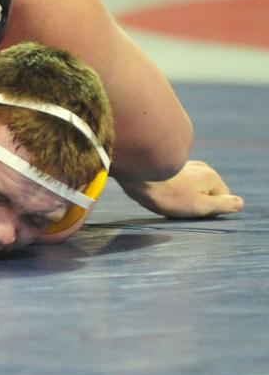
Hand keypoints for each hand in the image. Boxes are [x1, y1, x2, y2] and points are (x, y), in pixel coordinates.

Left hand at [119, 160, 243, 218]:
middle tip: (175, 205)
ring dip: (180, 195)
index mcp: (211, 176)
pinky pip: (175, 183)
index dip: (207, 210)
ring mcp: (183, 164)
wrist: (135, 173)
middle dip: (193, 201)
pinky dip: (169, 189)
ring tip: (164, 198)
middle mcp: (200, 167)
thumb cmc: (168, 193)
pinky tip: (156, 191)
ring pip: (190, 187)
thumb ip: (221, 205)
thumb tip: (240, 203)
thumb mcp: (199, 205)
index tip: (190, 209)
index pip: (221, 200)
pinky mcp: (167, 165)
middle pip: (205, 192)